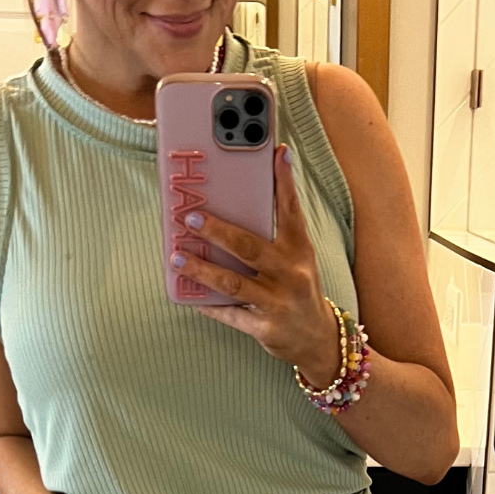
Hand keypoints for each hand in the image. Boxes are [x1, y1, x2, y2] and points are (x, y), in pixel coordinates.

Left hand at [171, 145, 342, 387]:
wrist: (316, 340)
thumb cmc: (299, 291)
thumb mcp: (297, 259)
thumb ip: (276, 235)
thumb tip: (239, 206)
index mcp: (299, 250)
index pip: (291, 211)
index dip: (284, 182)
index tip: (277, 154)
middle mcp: (291, 274)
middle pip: (249, 247)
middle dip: (218, 231)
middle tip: (191, 218)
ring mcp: (278, 302)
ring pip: (232, 282)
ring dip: (201, 269)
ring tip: (177, 257)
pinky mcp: (265, 328)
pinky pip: (231, 314)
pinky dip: (209, 305)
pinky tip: (190, 297)